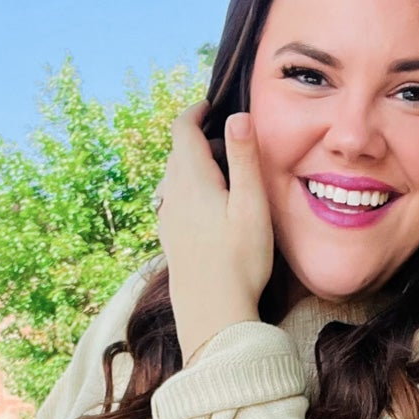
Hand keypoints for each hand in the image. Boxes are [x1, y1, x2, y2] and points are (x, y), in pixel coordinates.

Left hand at [155, 100, 270, 358]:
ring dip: (193, 167)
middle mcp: (173, 194)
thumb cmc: (239, 260)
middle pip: (178, 153)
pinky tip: (206, 209)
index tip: (210, 105)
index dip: (196, 112)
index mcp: (192, 178)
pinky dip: (188, 191)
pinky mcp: (170, 241)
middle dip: (199, 139)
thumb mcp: (251, 205)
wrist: (212, 312)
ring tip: (221, 175)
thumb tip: (238, 116)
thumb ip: (244, 158)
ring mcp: (168, 219)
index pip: (183, 130)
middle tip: (228, 143)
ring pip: (174, 178)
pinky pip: (174, 202)